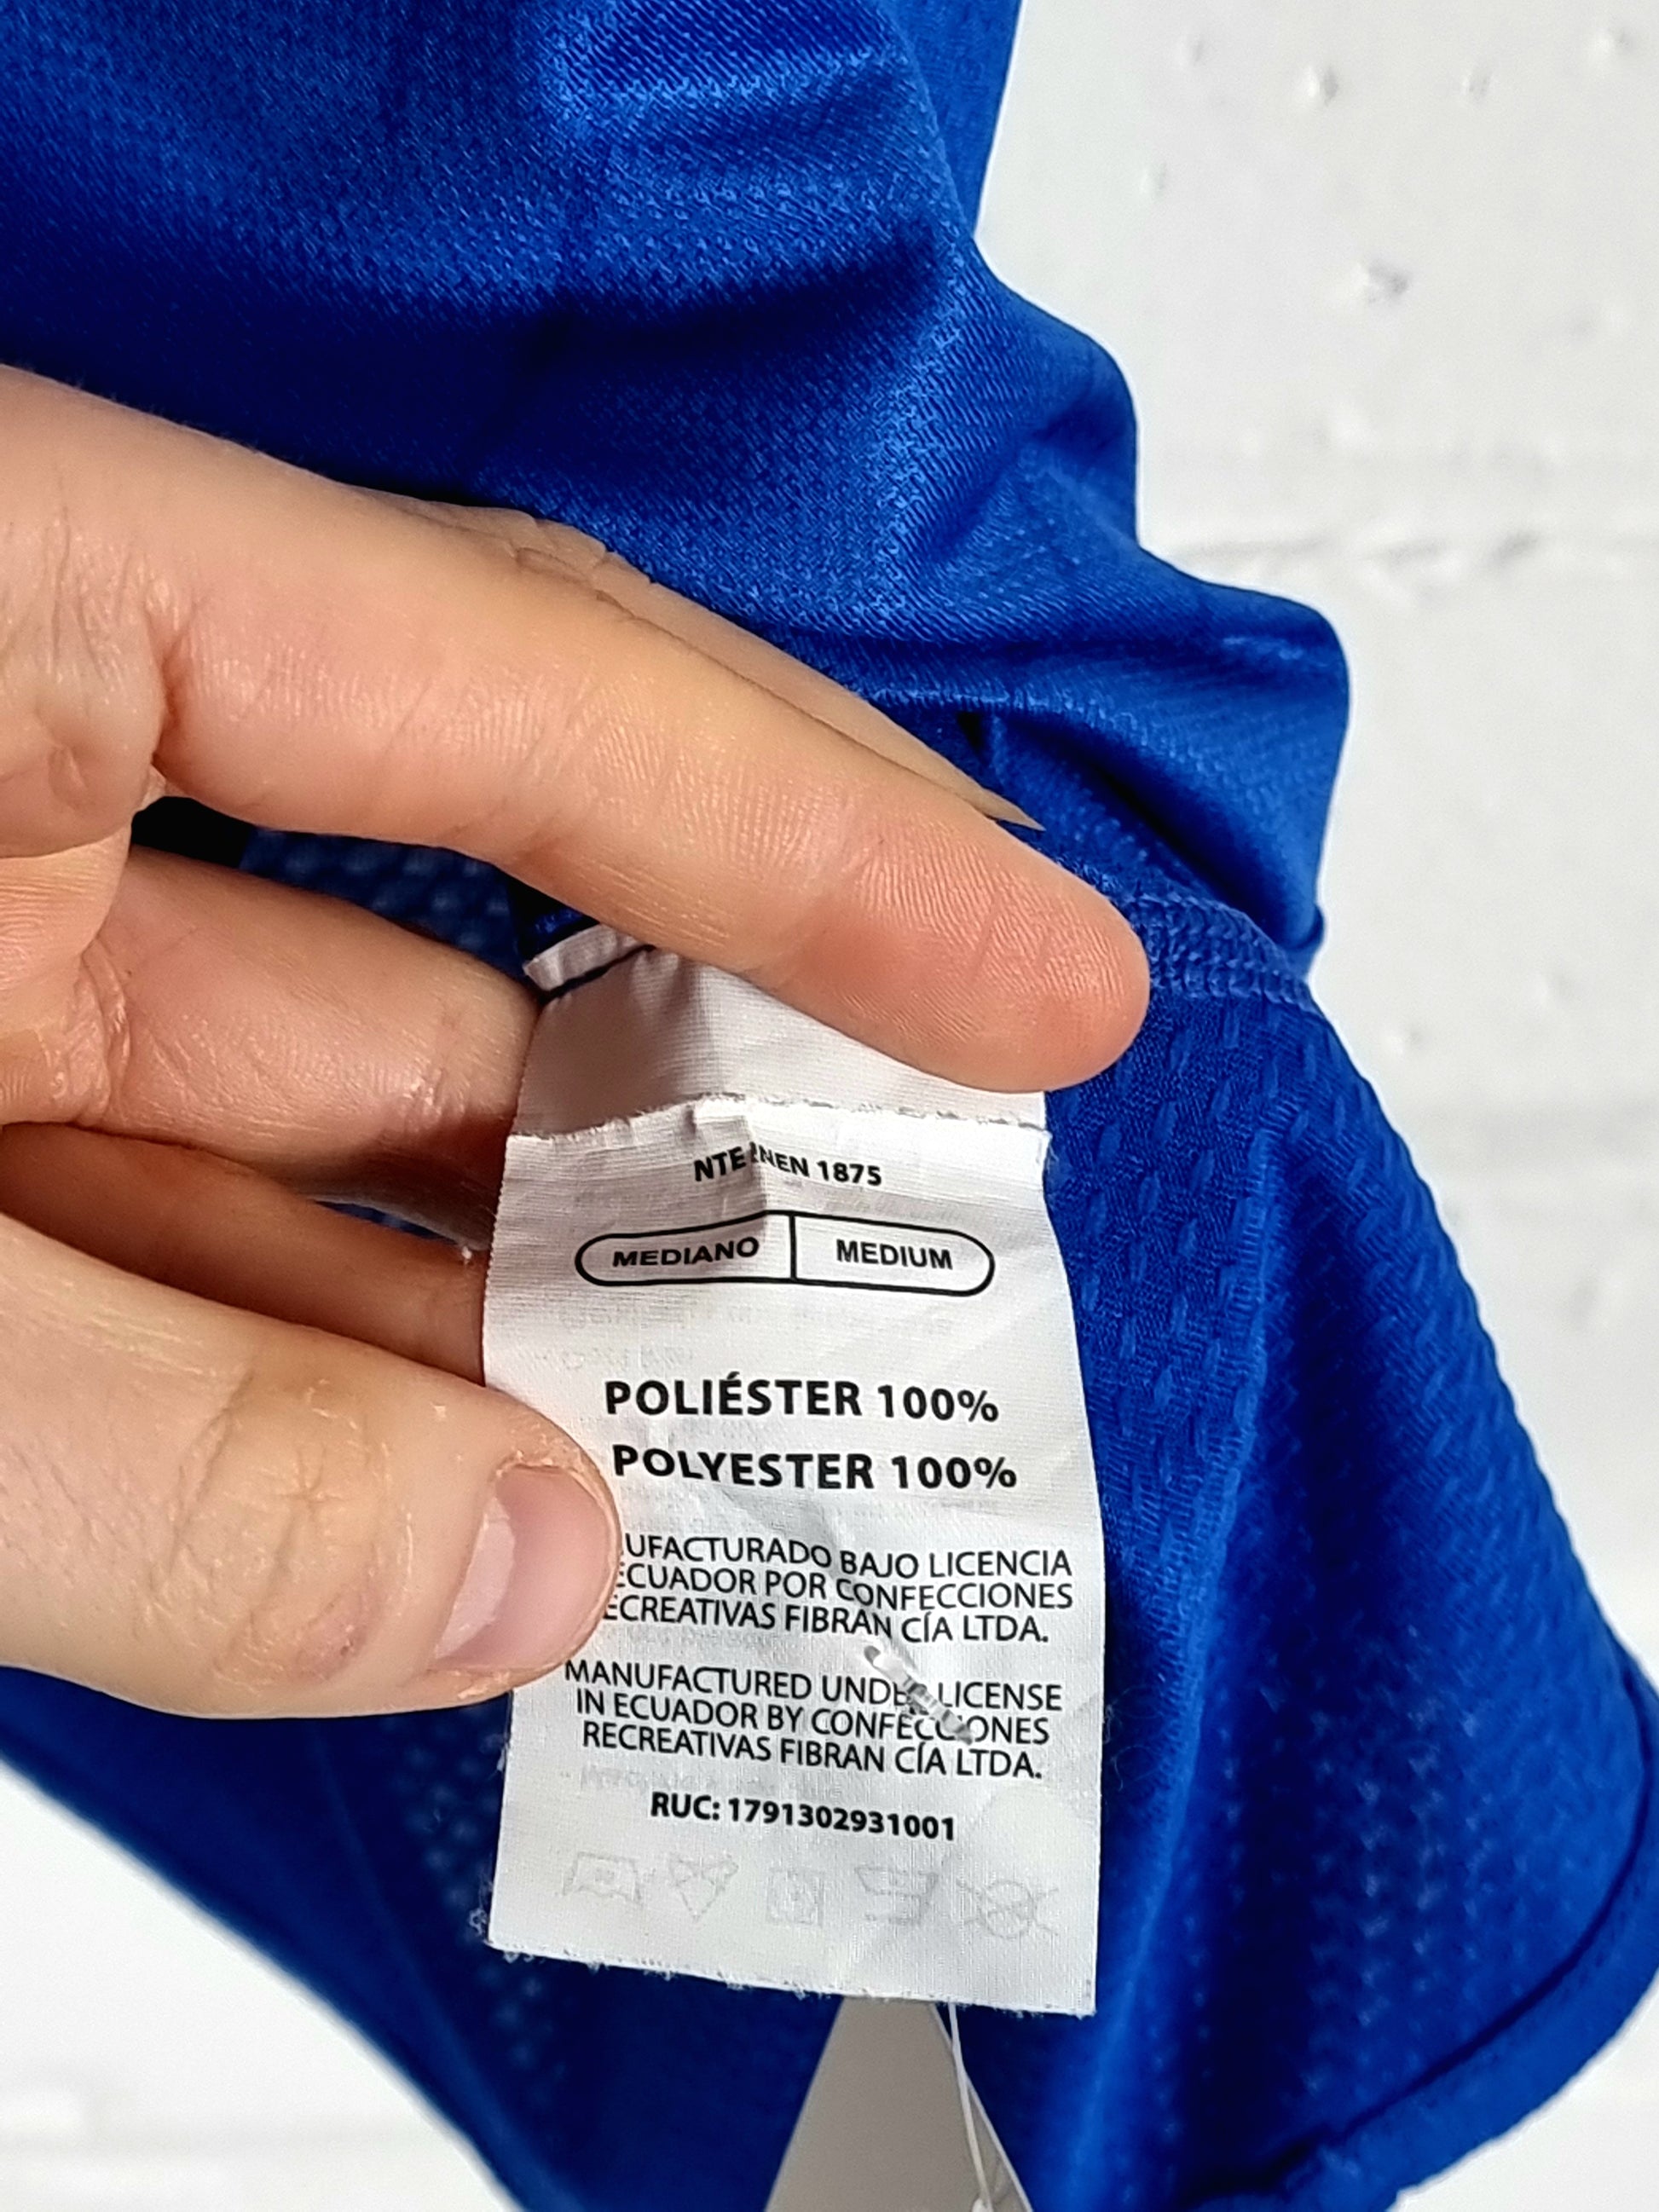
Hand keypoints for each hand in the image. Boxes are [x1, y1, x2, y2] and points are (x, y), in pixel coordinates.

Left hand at [0, 368, 1146, 1720]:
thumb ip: (171, 1468)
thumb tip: (529, 1576)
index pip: (502, 670)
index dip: (818, 835)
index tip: (1050, 984)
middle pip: (441, 871)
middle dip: (696, 1076)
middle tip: (932, 1208)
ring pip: (297, 1077)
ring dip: (508, 1271)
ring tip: (720, 1419)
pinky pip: (158, 1185)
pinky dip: (308, 1335)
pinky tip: (463, 1464)